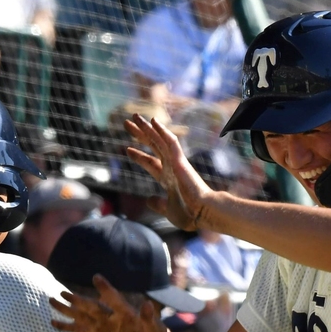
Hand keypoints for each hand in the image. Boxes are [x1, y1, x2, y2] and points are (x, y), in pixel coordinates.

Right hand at [50, 274, 169, 331]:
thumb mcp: (153, 326)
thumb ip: (148, 316)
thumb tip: (148, 305)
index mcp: (123, 312)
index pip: (113, 299)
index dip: (105, 289)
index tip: (96, 277)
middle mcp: (109, 316)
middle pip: (90, 306)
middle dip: (77, 300)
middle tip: (62, 292)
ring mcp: (101, 326)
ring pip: (81, 316)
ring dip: (67, 309)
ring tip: (53, 300)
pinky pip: (78, 330)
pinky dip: (66, 327)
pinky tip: (53, 322)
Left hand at [124, 114, 210, 230]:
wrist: (203, 214)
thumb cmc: (189, 214)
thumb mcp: (168, 210)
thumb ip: (158, 204)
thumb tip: (148, 200)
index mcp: (169, 179)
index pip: (151, 163)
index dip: (139, 156)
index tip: (127, 149)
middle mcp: (171, 167)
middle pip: (153, 146)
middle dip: (140, 135)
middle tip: (127, 123)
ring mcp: (176, 163)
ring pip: (159, 140)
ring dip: (147, 128)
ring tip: (134, 117)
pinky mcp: (180, 161)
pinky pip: (171, 142)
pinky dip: (162, 131)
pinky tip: (153, 121)